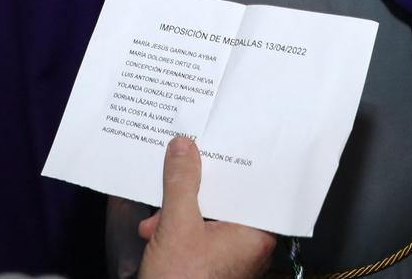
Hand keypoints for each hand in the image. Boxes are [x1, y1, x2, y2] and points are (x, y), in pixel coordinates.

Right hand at [136, 137, 275, 278]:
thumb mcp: (177, 226)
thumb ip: (181, 183)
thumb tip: (184, 147)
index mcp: (255, 236)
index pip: (256, 188)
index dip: (238, 165)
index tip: (224, 144)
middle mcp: (249, 248)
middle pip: (229, 201)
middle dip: (197, 190)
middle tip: (179, 174)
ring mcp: (231, 260)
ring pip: (211, 219)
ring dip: (181, 212)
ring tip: (156, 218)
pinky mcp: (211, 269)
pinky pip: (200, 237)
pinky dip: (179, 231)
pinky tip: (154, 232)